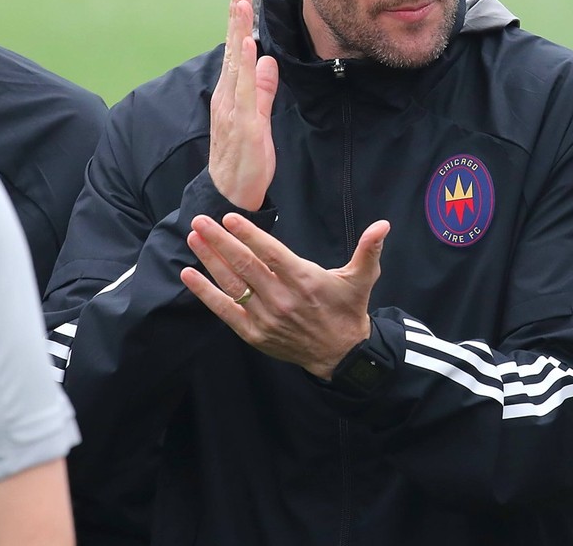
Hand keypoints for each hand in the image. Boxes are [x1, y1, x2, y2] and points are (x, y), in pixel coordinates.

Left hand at [181, 212, 387, 379]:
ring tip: (194, 238)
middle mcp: (281, 299)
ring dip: (209, 260)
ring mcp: (265, 317)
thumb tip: (383, 224)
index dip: (249, 235)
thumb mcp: (362, 279)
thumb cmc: (348, 310)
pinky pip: (224, 310)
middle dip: (219, 241)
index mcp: (304, 281)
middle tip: (200, 220)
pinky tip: (189, 274)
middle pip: (244, 265)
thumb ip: (368, 250)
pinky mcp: (254, 333)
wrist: (340, 355)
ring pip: (232, 284)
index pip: (270, 253)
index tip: (230, 217)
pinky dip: (205, 293)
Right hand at [207, 0, 277, 210]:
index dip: (238, 28)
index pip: (234, 56)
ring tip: (240, 7)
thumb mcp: (258, 118)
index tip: (240, 1)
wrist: (231, 193)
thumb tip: (268, 62)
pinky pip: (243, 89)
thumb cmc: (244, 159)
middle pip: (231, 54)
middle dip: (234, 22)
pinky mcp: (243, 123)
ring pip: (234, 65)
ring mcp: (232, 110)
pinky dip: (243, 65)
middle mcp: (226, 99)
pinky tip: (247, 46)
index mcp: (230, 97)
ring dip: (237, 34)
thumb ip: (263, 90)